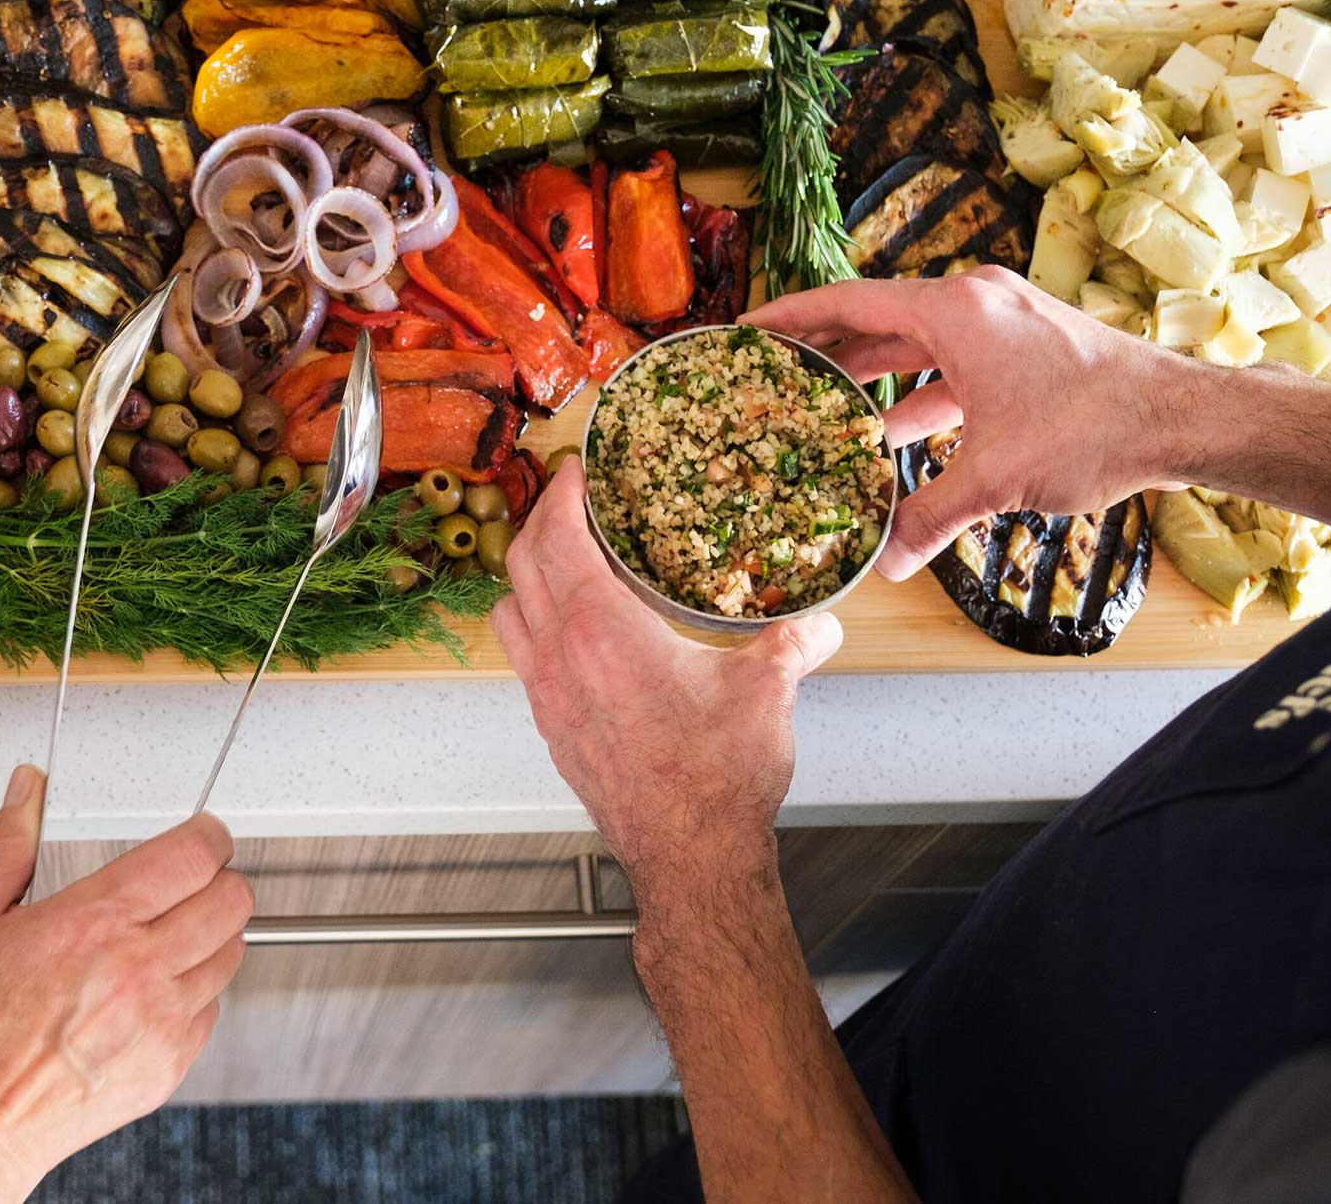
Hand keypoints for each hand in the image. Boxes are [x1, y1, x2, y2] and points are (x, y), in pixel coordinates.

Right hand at [0, 768, 250, 1201]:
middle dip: (220, 879)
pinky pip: (211, 1014)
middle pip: (231, 901)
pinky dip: (197, 992)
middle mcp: (137, 972)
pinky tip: (158, 988)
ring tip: (175, 931)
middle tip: (195, 877)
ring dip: (213, 934)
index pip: (192, 856)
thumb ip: (5, 846)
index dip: (208, 835)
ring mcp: (157, 1025)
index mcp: (91, 924)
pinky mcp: (164, 1071)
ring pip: (230, 956)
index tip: (203, 833)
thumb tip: (27, 790)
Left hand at [492, 460, 839, 913]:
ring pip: (510, 613)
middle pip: (522, 566)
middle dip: (540, 524)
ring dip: (527, 577)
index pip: (560, 539)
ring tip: (562, 562)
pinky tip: (574, 635)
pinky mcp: (552, 729)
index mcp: (602, 631)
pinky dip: (535, 628)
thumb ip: (794, 643)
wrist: (689, 858)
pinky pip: (524, 659)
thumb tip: (820, 623)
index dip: (563, 496)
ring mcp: (548, 697)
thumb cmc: (714, 781)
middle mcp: (560, 658)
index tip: (575, 472)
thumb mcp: (767, 691)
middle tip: (569, 504)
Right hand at [745, 266, 1196, 580]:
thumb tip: (885, 564)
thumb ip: (929, 516)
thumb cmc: (1093, 428)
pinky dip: (921, 392)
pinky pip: (953, 362)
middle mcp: (976, 302)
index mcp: (955, 310)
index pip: (847, 301)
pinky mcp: (1028, 346)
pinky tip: (896, 435)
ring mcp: (1005, 320)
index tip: (749, 331)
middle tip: (776, 376)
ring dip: (873, 378)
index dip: (791, 317)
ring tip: (826, 413)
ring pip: (917, 344)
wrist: (1184, 419)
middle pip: (878, 319)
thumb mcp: (996, 477)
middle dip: (826, 352)